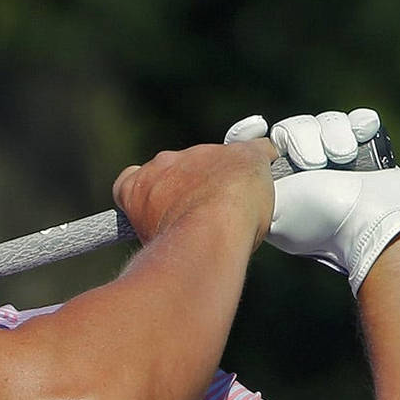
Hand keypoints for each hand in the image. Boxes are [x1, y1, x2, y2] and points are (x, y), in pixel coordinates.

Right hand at [113, 138, 276, 246]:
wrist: (207, 236)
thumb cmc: (178, 248)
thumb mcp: (154, 242)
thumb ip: (160, 230)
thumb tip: (168, 241)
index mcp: (137, 184)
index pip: (132, 179)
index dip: (150, 192)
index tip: (162, 208)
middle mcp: (164, 163)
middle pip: (177, 168)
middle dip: (191, 186)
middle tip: (204, 214)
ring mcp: (202, 154)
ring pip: (216, 160)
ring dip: (224, 178)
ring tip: (237, 208)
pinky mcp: (242, 154)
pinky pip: (258, 150)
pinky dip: (263, 162)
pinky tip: (267, 178)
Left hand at [224, 109, 399, 293]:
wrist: (379, 222)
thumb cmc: (322, 218)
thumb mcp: (274, 206)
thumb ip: (250, 185)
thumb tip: (239, 163)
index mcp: (276, 190)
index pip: (252, 153)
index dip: (250, 135)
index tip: (256, 126)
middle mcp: (303, 176)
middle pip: (291, 131)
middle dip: (302, 138)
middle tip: (314, 162)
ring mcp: (336, 165)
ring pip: (323, 124)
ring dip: (332, 134)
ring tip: (341, 155)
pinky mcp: (366, 155)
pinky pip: (356, 122)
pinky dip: (359, 124)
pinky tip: (361, 134)